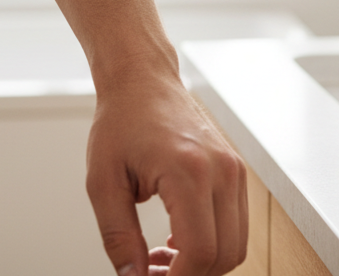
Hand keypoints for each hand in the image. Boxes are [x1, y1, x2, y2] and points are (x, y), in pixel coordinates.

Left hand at [87, 69, 247, 275]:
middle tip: (150, 275)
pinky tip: (176, 239)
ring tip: (160, 257)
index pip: (200, 251)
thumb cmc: (121, 121)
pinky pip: (236, 225)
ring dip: (202, 265)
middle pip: (224, 255)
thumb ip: (118, 238)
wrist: (142, 81)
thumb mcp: (103, 183)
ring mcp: (234, 169)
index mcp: (188, 170)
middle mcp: (221, 169)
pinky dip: (211, 244)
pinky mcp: (235, 171)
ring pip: (236, 246)